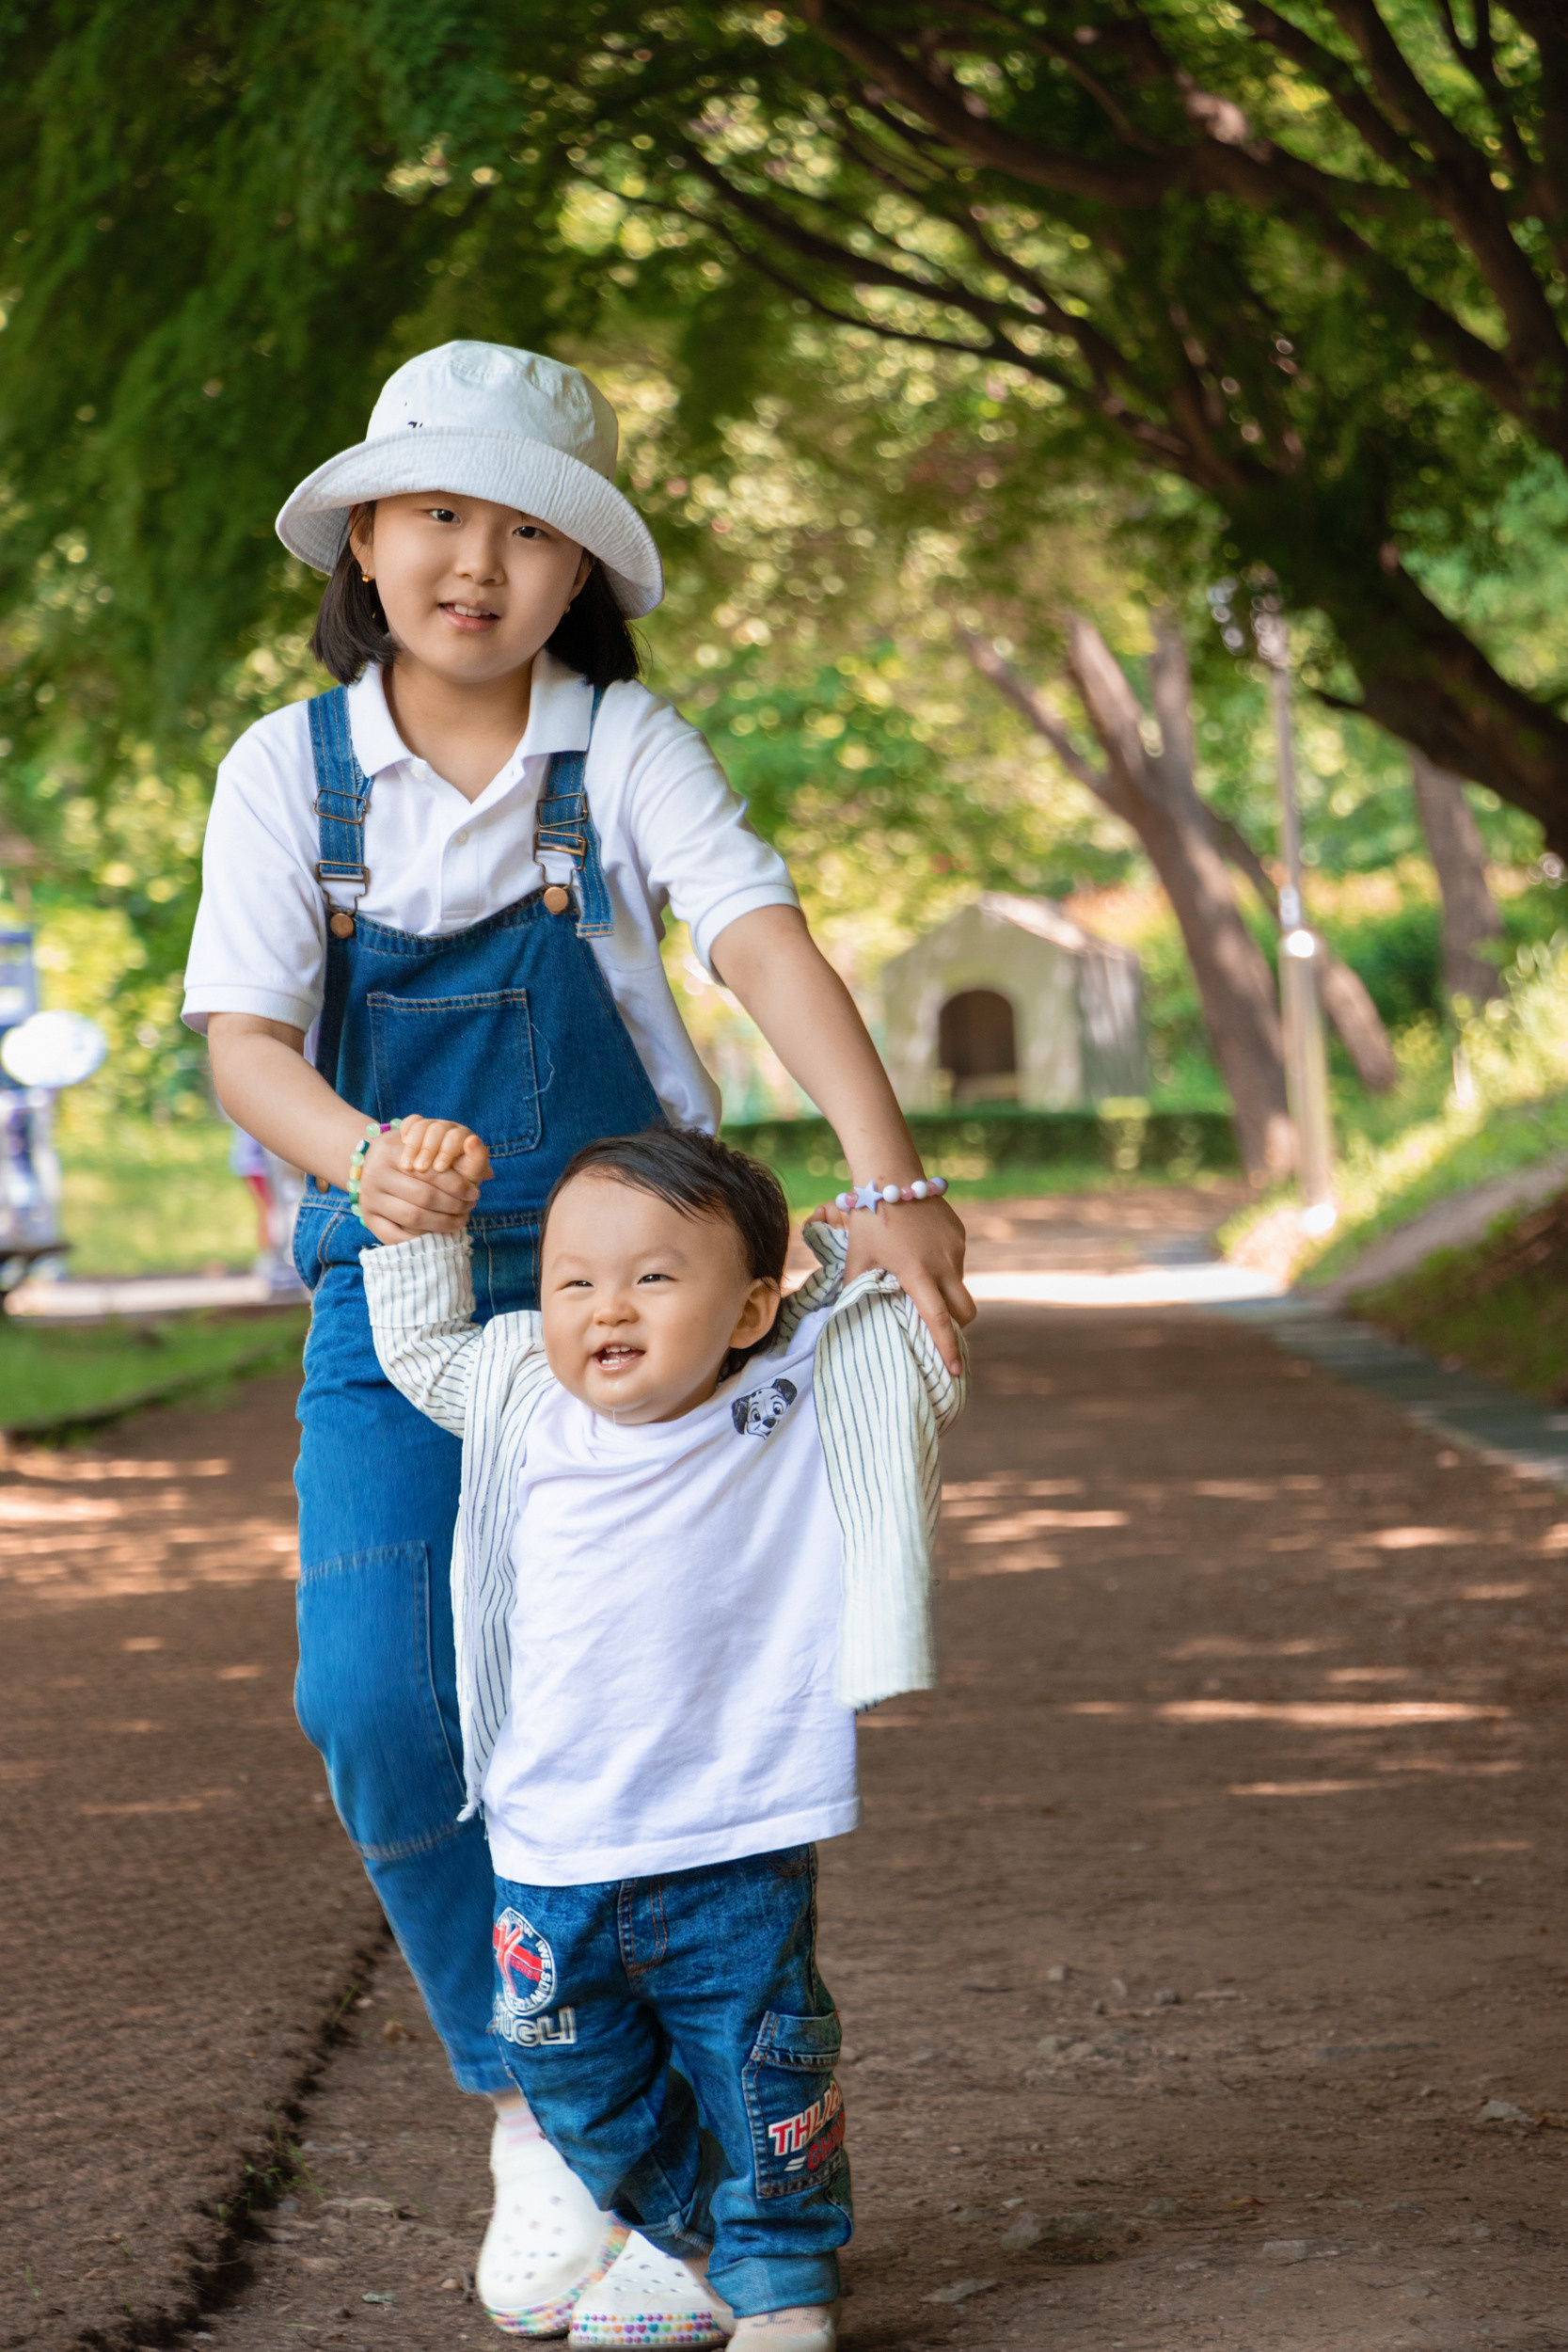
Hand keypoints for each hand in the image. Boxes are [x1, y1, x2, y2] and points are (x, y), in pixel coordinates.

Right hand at [355, 1119, 490, 1245]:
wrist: (367, 1162)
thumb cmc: (407, 1153)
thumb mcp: (422, 1141)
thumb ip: (452, 1151)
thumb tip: (488, 1172)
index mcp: (390, 1151)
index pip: (429, 1171)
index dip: (456, 1185)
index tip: (474, 1192)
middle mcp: (376, 1173)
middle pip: (423, 1196)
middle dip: (453, 1205)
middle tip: (470, 1206)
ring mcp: (369, 1197)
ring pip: (411, 1217)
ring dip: (441, 1223)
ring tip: (460, 1220)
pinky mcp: (368, 1218)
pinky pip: (394, 1236)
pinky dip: (418, 1238)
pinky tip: (436, 1235)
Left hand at [840, 1193, 973, 1373]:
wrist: (891, 1175)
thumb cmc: (868, 1220)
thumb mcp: (856, 1258)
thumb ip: (855, 1290)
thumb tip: (846, 1317)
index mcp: (917, 1274)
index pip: (938, 1321)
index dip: (948, 1348)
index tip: (955, 1370)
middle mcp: (943, 1264)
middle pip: (965, 1311)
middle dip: (958, 1326)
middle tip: (941, 1330)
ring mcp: (955, 1248)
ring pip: (960, 1285)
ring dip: (947, 1294)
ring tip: (921, 1283)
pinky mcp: (959, 1234)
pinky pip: (957, 1262)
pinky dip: (945, 1269)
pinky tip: (923, 1255)